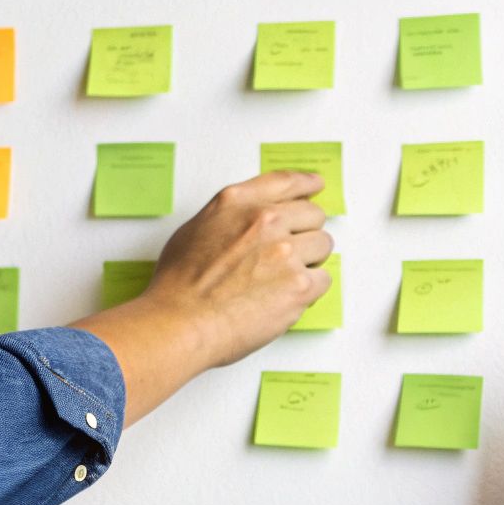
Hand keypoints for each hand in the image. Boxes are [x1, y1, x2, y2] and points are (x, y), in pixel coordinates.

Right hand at [72, 171, 333, 424]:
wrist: (182, 322)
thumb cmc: (180, 286)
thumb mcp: (195, 229)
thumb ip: (228, 218)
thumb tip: (246, 223)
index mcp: (238, 203)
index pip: (284, 181)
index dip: (305, 184)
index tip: (315, 186)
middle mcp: (265, 221)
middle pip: (312, 214)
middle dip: (304, 232)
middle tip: (291, 252)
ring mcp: (285, 252)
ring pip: (322, 245)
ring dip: (310, 260)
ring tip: (284, 279)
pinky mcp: (299, 284)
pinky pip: (323, 279)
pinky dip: (310, 290)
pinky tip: (286, 297)